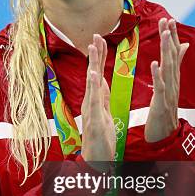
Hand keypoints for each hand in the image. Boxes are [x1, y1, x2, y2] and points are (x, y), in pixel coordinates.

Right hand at [81, 34, 115, 161]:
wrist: (96, 161)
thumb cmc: (100, 139)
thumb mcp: (103, 113)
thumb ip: (101, 97)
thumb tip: (99, 81)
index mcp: (97, 98)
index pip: (98, 73)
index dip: (99, 56)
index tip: (100, 38)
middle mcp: (91, 101)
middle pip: (93, 73)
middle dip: (95, 54)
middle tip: (95, 35)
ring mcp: (90, 109)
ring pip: (91, 83)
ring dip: (92, 64)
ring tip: (92, 47)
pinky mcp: (93, 119)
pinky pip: (93, 100)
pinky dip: (92, 86)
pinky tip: (93, 73)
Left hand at [144, 18, 188, 142]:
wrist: (164, 135)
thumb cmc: (164, 109)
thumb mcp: (170, 85)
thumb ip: (176, 65)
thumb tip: (184, 46)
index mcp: (173, 78)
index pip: (173, 53)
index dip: (172, 36)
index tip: (169, 19)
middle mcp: (173, 82)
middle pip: (172, 57)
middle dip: (170, 38)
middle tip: (168, 20)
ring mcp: (169, 92)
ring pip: (169, 69)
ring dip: (167, 51)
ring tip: (165, 35)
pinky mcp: (162, 103)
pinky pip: (161, 87)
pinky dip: (159, 75)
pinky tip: (155, 64)